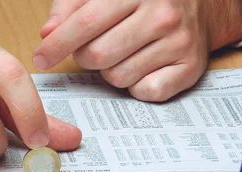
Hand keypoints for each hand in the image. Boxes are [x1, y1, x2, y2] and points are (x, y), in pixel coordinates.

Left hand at [33, 0, 241, 101]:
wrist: (201, 6)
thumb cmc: (145, 0)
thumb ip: (72, 7)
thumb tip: (48, 34)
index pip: (86, 22)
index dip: (57, 44)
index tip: (41, 58)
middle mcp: (162, 14)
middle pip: (98, 56)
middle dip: (85, 58)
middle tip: (93, 50)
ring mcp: (179, 42)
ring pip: (118, 77)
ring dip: (111, 72)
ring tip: (124, 54)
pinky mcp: (190, 68)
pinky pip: (145, 92)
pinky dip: (136, 86)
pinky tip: (143, 67)